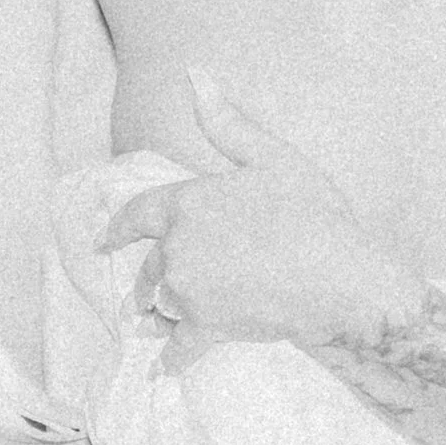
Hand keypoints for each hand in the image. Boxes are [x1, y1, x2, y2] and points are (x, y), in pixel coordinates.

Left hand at [103, 71, 416, 355]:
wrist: (341, 277)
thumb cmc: (312, 212)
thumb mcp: (270, 156)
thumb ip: (226, 122)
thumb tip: (194, 74)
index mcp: (187, 203)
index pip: (138, 215)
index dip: (119, 228)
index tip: (104, 242)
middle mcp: (177, 249)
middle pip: (148, 268)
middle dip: (146, 280)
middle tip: (142, 295)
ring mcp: (189, 292)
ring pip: (159, 306)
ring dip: (154, 315)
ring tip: (149, 326)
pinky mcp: (208, 328)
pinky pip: (180, 348)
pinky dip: (171, 360)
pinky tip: (164, 370)